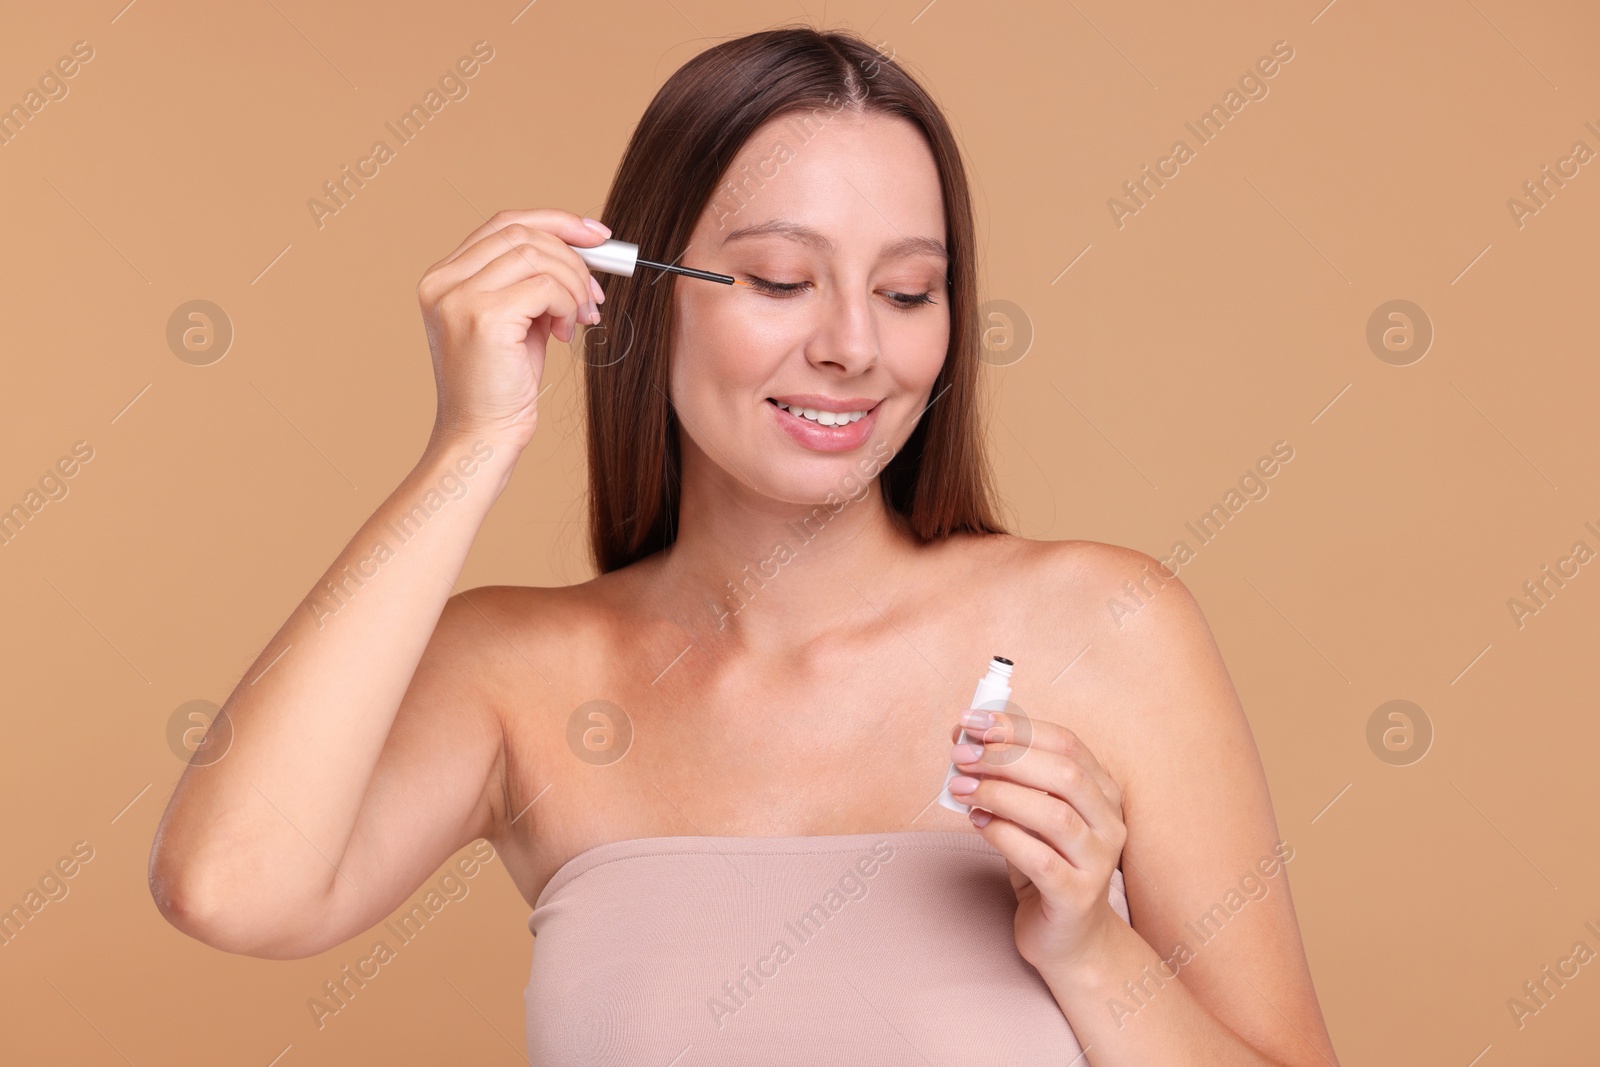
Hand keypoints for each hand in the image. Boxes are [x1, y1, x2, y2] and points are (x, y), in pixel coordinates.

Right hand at [417, 209, 610, 451]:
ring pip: (536, 255)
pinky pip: (544, 286)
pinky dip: (566, 304)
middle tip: (594, 293)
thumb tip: (584, 248)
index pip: (504, 224)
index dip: (556, 222)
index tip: (596, 235)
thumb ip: (534, 281)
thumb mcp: (517, 320)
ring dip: (573, 284)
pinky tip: (565, 334)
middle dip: (572, 257)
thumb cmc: (501, 385)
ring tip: (580, 318)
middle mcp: (443, 281)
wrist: (482, 435)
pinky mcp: (482, 317)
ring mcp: (458, 297)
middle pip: (522, 233)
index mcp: (444, 276)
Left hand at [947, 709, 1127, 974]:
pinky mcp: (1077, 897)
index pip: (1066, 743)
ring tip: (962, 789)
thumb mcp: (1029, 815)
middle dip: (1006, 757)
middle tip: (961, 756)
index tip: (971, 723)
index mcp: (1103, 792)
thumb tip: (964, 742)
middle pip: (1064, 773)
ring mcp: (1099, 862)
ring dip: (1001, 794)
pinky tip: (977, 823)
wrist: (1067, 938)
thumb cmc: (1045, 864)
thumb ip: (1009, 781)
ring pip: (1054, 814)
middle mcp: (1110, 823)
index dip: (1017, 728)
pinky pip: (1040, 859)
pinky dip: (1003, 835)